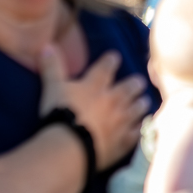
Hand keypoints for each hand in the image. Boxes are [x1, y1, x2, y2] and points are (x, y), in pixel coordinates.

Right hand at [38, 47, 148, 169]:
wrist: (70, 146)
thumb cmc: (59, 113)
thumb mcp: (52, 87)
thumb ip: (52, 67)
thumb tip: (46, 46)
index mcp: (95, 85)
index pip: (106, 68)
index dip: (111, 60)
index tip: (115, 56)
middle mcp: (112, 101)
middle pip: (128, 89)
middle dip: (135, 83)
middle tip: (140, 80)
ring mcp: (120, 122)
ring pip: (136, 110)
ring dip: (141, 105)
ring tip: (145, 101)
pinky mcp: (122, 142)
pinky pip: (135, 134)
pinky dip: (139, 130)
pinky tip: (141, 129)